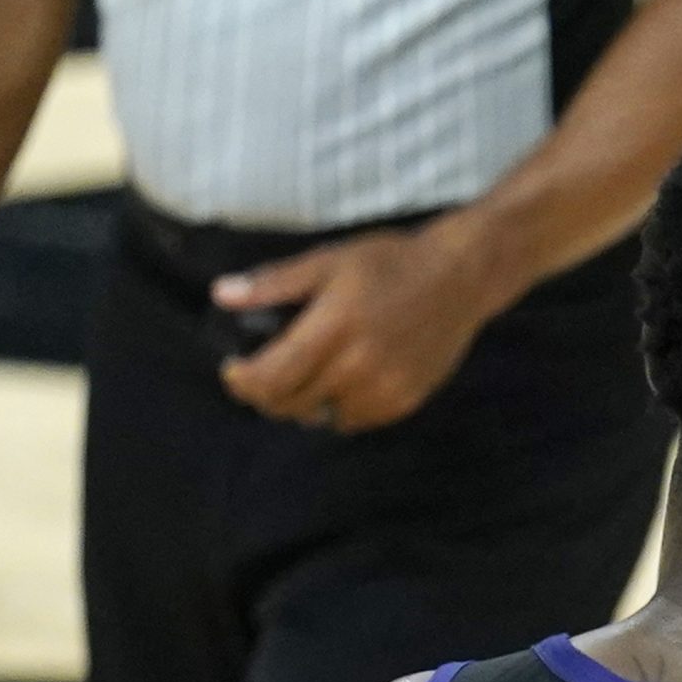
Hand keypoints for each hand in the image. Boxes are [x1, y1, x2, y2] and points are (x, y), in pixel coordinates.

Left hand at [214, 220, 511, 432]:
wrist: (460, 278)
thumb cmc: (390, 263)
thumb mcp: (327, 260)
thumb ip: (273, 283)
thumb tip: (221, 296)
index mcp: (334, 328)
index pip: (271, 377)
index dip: (242, 381)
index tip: (233, 369)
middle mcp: (359, 366)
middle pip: (291, 404)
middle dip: (266, 394)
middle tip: (262, 375)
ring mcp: (385, 389)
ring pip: (321, 418)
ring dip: (303, 403)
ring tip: (302, 379)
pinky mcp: (405, 401)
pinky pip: (354, 420)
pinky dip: (337, 408)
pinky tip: (340, 382)